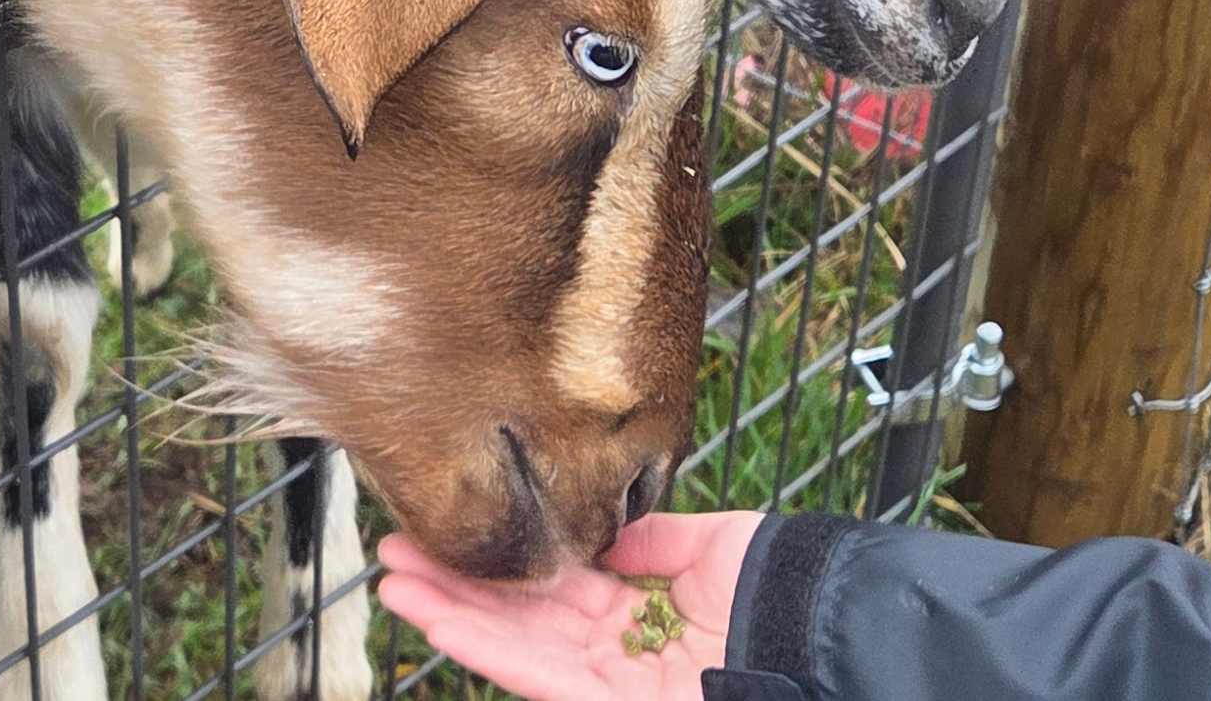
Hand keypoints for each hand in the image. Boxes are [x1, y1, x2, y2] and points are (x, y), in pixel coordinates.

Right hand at [376, 512, 762, 700]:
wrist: (818, 632)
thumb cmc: (779, 588)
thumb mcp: (714, 544)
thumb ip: (651, 537)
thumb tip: (599, 531)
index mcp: (641, 607)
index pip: (554, 586)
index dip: (500, 561)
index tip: (450, 534)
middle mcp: (617, 646)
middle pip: (520, 616)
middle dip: (455, 586)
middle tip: (393, 554)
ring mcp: (609, 679)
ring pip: (514, 647)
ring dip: (449, 615)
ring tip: (391, 584)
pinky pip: (536, 678)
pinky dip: (485, 649)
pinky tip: (438, 622)